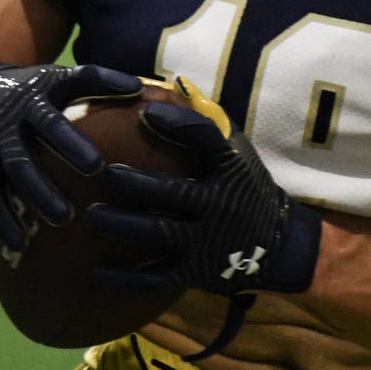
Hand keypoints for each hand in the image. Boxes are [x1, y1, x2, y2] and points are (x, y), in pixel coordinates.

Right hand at [0, 60, 144, 254]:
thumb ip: (97, 80)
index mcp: (31, 103)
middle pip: (23, 158)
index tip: (97, 166)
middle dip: (45, 185)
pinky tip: (18, 245)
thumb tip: (139, 88)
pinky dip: (3, 221)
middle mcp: (7, 126)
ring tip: (59, 223)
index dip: (72, 144)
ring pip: (7, 180)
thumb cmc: (36, 87)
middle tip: (71, 213)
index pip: (51, 124)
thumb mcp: (60, 77)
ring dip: (30, 203)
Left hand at [83, 102, 320, 296]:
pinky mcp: (197, 272)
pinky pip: (159, 278)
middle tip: (104, 174)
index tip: (144, 112)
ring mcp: (208, 241)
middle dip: (136, 184)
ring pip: (161, 234)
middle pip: (174, 193)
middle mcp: (220, 205)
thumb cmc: (244, 187)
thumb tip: (163, 90)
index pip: (206, 139)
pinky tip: (96, 274)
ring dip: (124, 226)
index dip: (178, 124)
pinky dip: (128, 279)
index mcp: (229, 169)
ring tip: (92, 217)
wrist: (278, 245)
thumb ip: (204, 127)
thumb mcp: (236, 153)